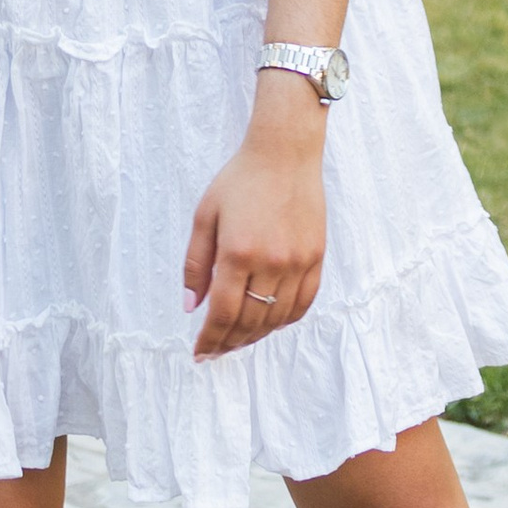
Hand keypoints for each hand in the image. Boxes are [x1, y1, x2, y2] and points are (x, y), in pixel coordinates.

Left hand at [183, 78, 328, 357]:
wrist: (285, 153)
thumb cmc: (239, 180)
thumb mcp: (205, 216)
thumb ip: (195, 263)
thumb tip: (191, 307)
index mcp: (237, 253)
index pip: (223, 313)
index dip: (210, 339)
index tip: (200, 354)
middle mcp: (270, 262)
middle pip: (250, 321)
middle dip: (229, 342)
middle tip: (215, 352)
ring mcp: (298, 262)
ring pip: (277, 317)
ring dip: (256, 335)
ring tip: (238, 340)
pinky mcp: (316, 257)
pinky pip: (303, 303)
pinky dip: (285, 320)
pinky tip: (270, 324)